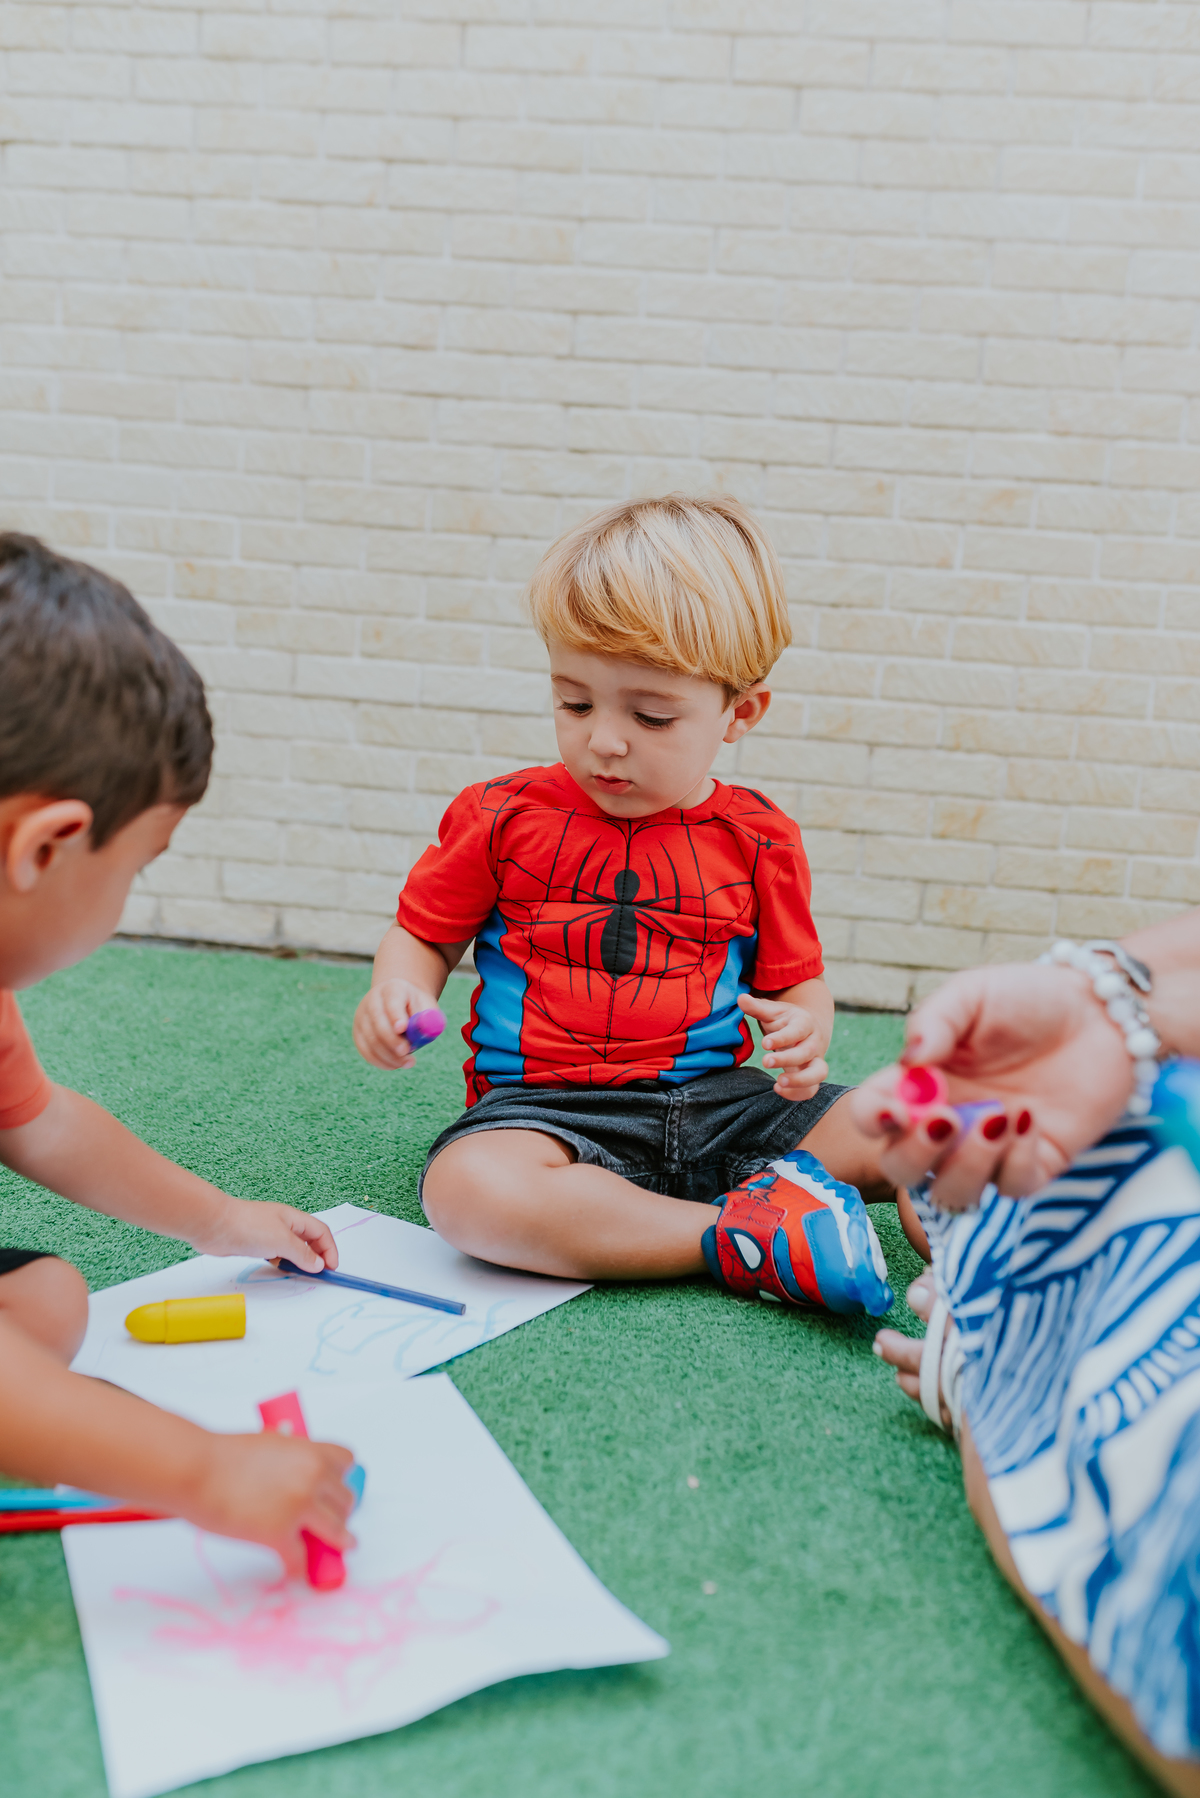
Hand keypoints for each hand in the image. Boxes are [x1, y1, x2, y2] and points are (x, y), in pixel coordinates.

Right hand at [187, 1431, 355, 1578]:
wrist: (195, 1470)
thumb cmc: (221, 1455)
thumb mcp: (268, 1443)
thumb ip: (289, 1458)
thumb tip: (295, 1473)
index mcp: (310, 1450)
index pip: (347, 1462)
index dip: (342, 1478)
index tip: (338, 1490)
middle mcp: (313, 1476)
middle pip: (345, 1500)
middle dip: (339, 1512)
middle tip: (332, 1522)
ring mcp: (299, 1506)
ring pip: (336, 1531)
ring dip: (335, 1541)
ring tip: (334, 1548)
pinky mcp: (280, 1534)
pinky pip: (301, 1559)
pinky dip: (298, 1567)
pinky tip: (295, 1569)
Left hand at [190, 1198, 337, 1272]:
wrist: (214, 1225)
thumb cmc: (248, 1226)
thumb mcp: (282, 1241)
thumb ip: (302, 1254)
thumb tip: (318, 1264)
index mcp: (294, 1218)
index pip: (321, 1232)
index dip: (329, 1249)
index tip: (332, 1268)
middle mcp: (284, 1224)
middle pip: (309, 1240)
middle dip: (317, 1256)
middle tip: (319, 1274)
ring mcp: (270, 1234)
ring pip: (292, 1249)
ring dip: (299, 1261)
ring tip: (300, 1273)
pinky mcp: (256, 1244)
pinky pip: (277, 1254)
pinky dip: (282, 1263)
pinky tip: (279, 1269)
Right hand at [353, 977, 439, 1070]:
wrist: (401, 1003)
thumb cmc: (417, 1007)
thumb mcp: (427, 1008)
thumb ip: (428, 1018)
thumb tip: (424, 1031)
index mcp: (393, 989)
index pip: (392, 1001)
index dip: (396, 1015)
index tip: (402, 1029)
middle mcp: (373, 1000)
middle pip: (378, 1021)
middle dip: (392, 1040)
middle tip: (407, 1052)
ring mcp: (362, 1016)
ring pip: (370, 1040)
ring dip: (389, 1055)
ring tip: (409, 1062)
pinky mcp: (357, 1033)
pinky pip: (366, 1051)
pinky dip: (381, 1062)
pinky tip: (396, 1065)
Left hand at [739, 994, 828, 1099]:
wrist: (807, 1029)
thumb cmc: (785, 1020)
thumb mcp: (772, 1011)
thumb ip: (756, 1007)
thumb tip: (740, 998)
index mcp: (804, 1023)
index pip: (798, 1031)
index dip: (783, 1037)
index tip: (764, 1043)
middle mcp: (814, 1042)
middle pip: (807, 1052)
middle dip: (788, 1059)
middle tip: (766, 1061)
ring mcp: (815, 1060)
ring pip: (818, 1073)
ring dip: (800, 1080)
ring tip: (778, 1083)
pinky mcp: (812, 1076)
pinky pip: (811, 1089)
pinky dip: (797, 1093)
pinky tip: (777, 1089)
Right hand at [847, 962, 1133, 1210]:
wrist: (1102, 1013)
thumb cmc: (1029, 998)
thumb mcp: (974, 993)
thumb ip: (936, 1019)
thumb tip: (911, 1059)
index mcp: (917, 1082)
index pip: (871, 1115)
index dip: (871, 1121)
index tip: (896, 1110)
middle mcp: (944, 1122)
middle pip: (901, 1167)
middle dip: (914, 1154)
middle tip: (944, 1120)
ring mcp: (987, 1149)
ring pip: (952, 1193)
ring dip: (966, 1166)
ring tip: (997, 1118)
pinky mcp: (1034, 1163)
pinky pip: (1010, 1188)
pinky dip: (1014, 1162)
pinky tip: (1029, 1119)